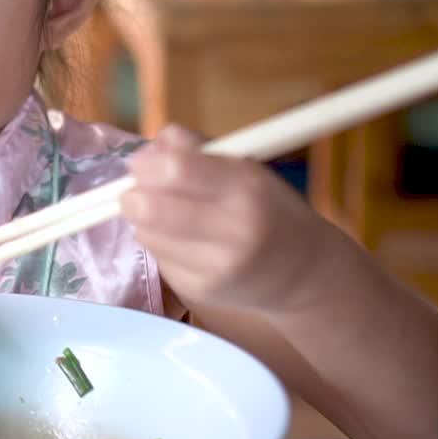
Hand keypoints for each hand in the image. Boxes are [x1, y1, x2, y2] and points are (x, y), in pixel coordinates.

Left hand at [121, 126, 339, 312]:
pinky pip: (158, 258)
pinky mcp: (198, 291)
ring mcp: (215, 267)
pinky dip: (161, 245)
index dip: (147, 164)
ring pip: (146, 234)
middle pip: (150, 208)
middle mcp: (233, 231)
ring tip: (166, 216)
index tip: (141, 163)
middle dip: (133, 195)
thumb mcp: (246, 169)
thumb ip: (197, 151)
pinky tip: (184, 243)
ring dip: (145, 221)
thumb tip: (149, 147)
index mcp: (247, 188)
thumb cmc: (268, 209)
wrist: (304, 273)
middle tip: (137, 191)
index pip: (177, 169)